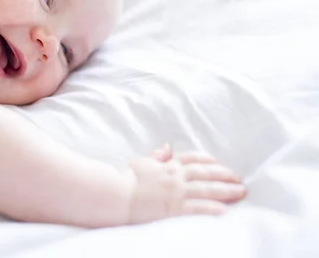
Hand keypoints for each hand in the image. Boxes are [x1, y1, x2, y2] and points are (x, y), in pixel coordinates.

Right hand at [127, 144, 245, 223]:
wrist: (117, 193)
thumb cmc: (125, 177)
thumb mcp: (141, 161)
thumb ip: (156, 155)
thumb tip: (166, 146)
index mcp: (168, 165)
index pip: (193, 159)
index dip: (209, 161)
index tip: (220, 164)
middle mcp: (175, 176)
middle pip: (206, 173)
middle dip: (225, 175)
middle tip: (240, 179)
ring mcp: (176, 192)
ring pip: (206, 189)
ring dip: (226, 190)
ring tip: (241, 192)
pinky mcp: (174, 208)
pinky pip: (197, 208)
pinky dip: (212, 208)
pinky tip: (225, 210)